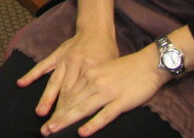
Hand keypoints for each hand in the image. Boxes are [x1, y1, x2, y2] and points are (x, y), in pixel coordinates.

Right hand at [18, 28, 118, 121]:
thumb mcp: (111, 68)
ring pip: (54, 83)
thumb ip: (101, 85)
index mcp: (91, 70)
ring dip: (47, 99)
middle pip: (66, 93)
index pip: (81, 96)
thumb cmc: (107, 52)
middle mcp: (76, 65)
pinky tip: (21, 83)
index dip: (73, 113)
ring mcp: (64, 60)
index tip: (66, 126)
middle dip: (59, 112)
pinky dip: (31, 75)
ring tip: (40, 112)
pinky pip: (42, 66)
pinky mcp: (57, 54)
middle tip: (52, 127)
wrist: (96, 29)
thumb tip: (99, 108)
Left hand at [38, 45, 168, 136]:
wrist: (149, 63)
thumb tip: (77, 98)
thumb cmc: (126, 69)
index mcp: (89, 74)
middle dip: (57, 117)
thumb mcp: (102, 71)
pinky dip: (93, 124)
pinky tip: (83, 132)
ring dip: (67, 121)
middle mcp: (94, 82)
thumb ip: (89, 82)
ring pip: (83, 109)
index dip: (56, 108)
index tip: (46, 120)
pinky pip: (105, 115)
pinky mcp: (121, 101)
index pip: (68, 94)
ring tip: (54, 130)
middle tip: (45, 130)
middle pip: (71, 102)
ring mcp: (107, 92)